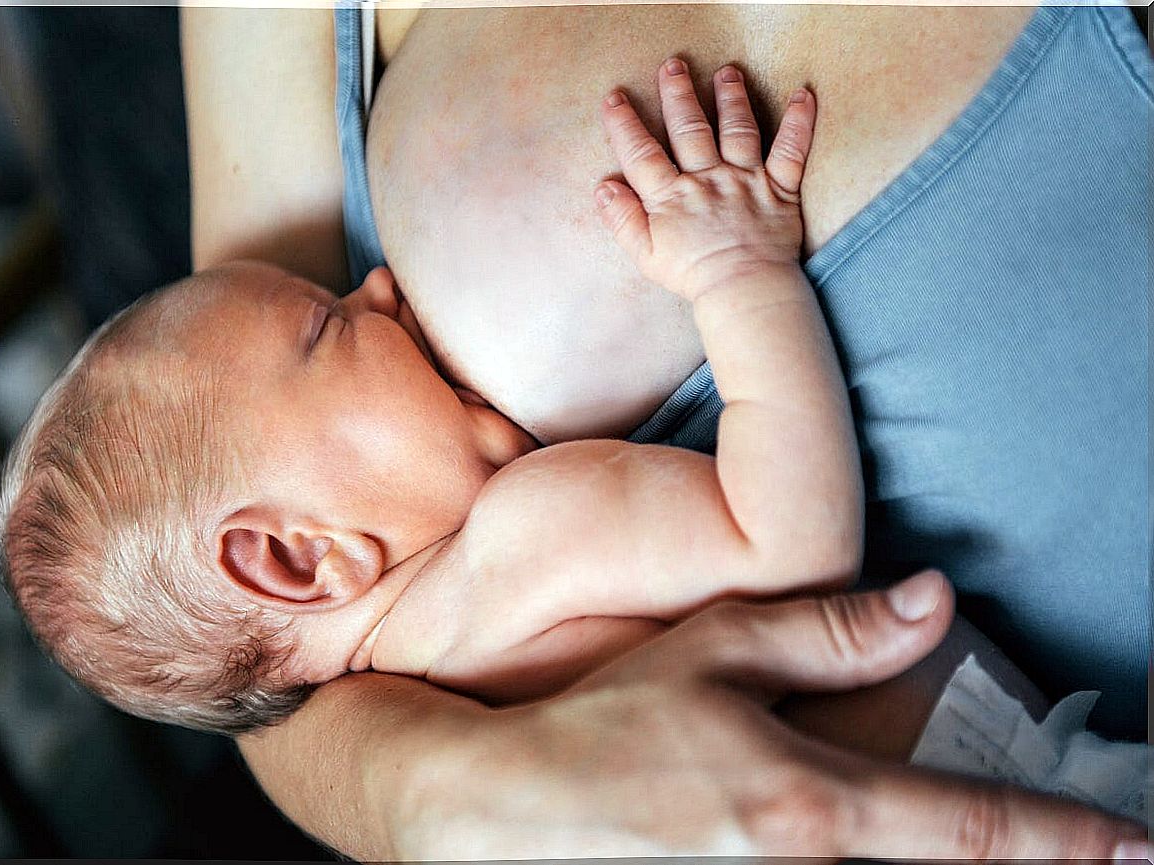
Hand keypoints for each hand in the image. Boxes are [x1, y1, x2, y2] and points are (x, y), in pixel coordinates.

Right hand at [388, 570, 1147, 859]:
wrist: (501, 810)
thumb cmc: (603, 724)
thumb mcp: (711, 655)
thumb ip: (826, 632)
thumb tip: (929, 599)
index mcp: (811, 804)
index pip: (970, 827)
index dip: (1066, 841)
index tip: (1136, 845)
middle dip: (1022, 863)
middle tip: (1087, 852)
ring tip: (990, 846)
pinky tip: (851, 848)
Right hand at [595, 57, 815, 301]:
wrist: (743, 289)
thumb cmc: (692, 276)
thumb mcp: (646, 254)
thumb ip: (623, 219)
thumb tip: (603, 186)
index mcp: (671, 197)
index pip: (642, 153)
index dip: (625, 124)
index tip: (615, 98)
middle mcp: (707, 179)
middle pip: (689, 129)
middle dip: (679, 94)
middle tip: (674, 66)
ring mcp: (745, 179)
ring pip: (737, 129)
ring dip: (731, 97)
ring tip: (727, 73)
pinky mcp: (780, 188)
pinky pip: (791, 150)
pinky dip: (799, 122)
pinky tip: (803, 95)